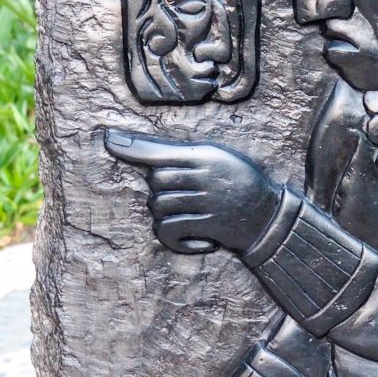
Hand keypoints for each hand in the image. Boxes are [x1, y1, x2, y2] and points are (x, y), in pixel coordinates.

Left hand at [104, 129, 281, 254]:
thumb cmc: (239, 183)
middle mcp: (203, 175)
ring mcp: (205, 200)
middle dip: (160, 190)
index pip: (160, 150)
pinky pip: (169, 230)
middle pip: (155, 182)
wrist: (269, 216)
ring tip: (190, 215)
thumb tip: (146, 156)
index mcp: (204, 155)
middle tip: (185, 196)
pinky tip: (191, 237)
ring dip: (167, 214)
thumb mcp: (217, 158)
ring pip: (159, 207)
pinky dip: (175, 237)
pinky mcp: (207, 224)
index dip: (131, 146)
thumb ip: (183, 156)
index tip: (108, 139)